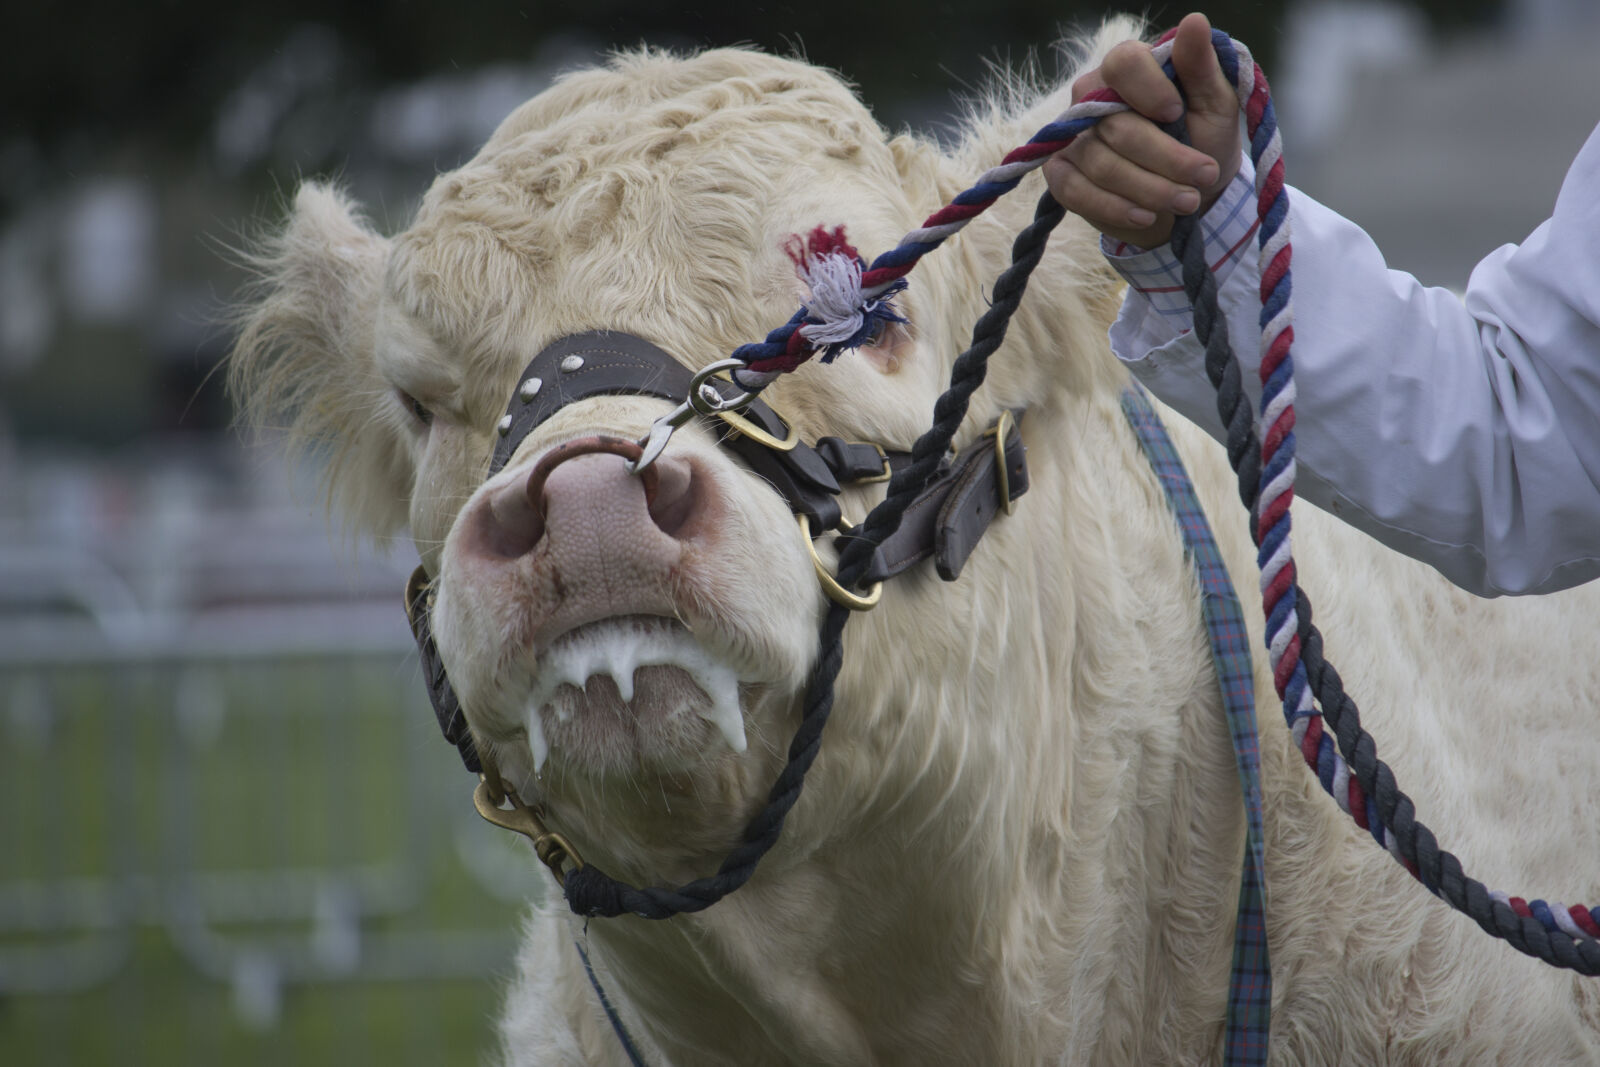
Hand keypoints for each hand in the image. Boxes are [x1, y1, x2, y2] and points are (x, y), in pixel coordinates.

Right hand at [1044, 13, 1242, 248]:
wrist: (1187, 191)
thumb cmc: (1203, 138)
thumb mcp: (1215, 103)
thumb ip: (1201, 66)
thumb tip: (1195, 21)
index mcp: (1128, 69)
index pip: (1123, 63)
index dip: (1149, 89)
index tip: (1176, 114)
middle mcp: (1090, 98)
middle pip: (1118, 126)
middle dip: (1166, 157)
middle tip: (1204, 176)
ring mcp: (1071, 138)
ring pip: (1102, 164)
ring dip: (1150, 189)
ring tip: (1187, 202)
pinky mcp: (1061, 175)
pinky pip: (1076, 192)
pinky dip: (1115, 207)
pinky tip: (1146, 216)